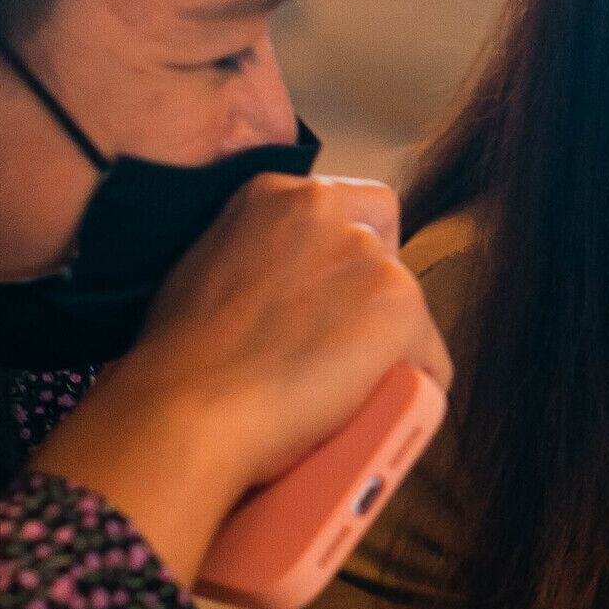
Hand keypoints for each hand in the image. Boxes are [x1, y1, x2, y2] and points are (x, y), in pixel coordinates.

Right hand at [38, 176, 452, 588]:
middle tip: (334, 351)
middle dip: (367, 301)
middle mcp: (326, 209)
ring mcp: (368, 258)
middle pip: (385, 251)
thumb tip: (278, 293)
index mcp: (274, 195)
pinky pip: (432, 365)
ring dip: (386, 349)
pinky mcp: (401, 309)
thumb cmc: (177, 364)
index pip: (345, 209)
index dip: (341, 264)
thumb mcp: (206, 273)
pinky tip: (367, 414)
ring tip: (338, 393)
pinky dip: (409, 394)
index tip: (328, 303)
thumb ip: (253, 259)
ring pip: (408, 310)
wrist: (185, 409)